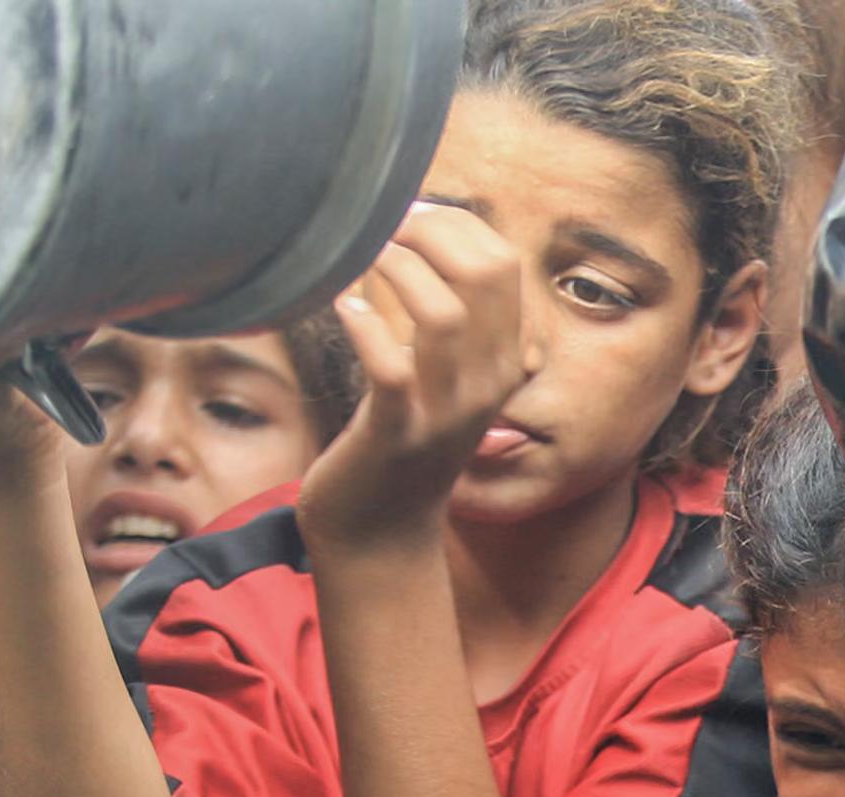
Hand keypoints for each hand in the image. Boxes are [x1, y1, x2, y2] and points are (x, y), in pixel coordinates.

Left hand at [303, 203, 541, 557]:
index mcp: (502, 360)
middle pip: (485, 274)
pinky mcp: (397, 433)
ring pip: (444, 313)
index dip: (451, 222)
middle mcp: (487, 383)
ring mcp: (445, 410)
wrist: (381, 529)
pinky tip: (342, 309)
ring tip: (358, 264)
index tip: (403, 218)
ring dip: (393, 270)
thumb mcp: (440, 376)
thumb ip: (446, 319)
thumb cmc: (397, 436)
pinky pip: (390, 367)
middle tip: (377, 232)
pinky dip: (362, 325)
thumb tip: (416, 237)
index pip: (502, 262)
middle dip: (426, 232)